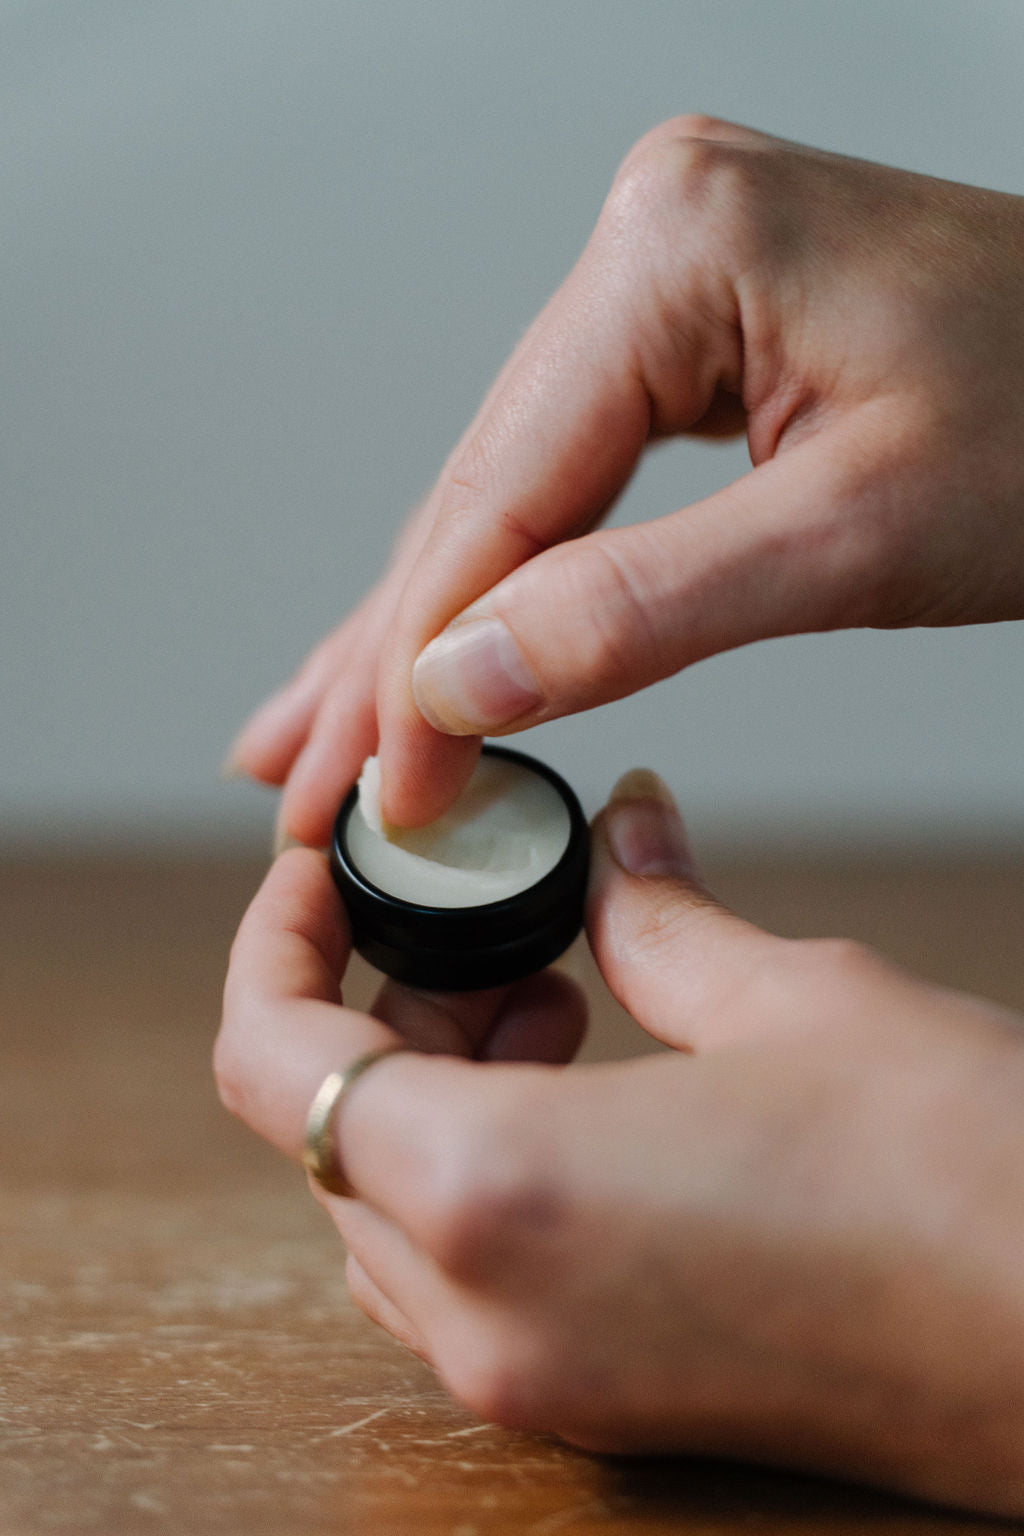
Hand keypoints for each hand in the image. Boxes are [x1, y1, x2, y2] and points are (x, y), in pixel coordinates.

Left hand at [216, 772, 1023, 1515]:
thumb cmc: (964, 1176)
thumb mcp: (791, 997)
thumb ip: (656, 913)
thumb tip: (620, 831)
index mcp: (497, 1191)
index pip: (271, 1061)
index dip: (274, 944)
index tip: (317, 875)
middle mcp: (485, 1314)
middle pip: (324, 1133)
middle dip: (374, 1006)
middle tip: (483, 928)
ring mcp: (537, 1381)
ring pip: (385, 1211)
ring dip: (427, 1089)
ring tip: (554, 995)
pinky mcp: (598, 1405)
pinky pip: (463, 1275)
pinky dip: (478, 1167)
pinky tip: (590, 1089)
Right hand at [228, 117, 1023, 836]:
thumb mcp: (855, 536)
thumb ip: (643, 609)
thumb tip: (463, 679)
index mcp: (677, 249)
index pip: (502, 493)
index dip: (425, 662)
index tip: (382, 790)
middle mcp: (649, 244)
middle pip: (482, 490)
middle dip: (395, 657)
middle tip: (312, 782)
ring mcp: (668, 285)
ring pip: (513, 492)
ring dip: (429, 629)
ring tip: (332, 733)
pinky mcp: (696, 335)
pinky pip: (575, 476)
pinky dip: (514, 580)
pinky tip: (442, 646)